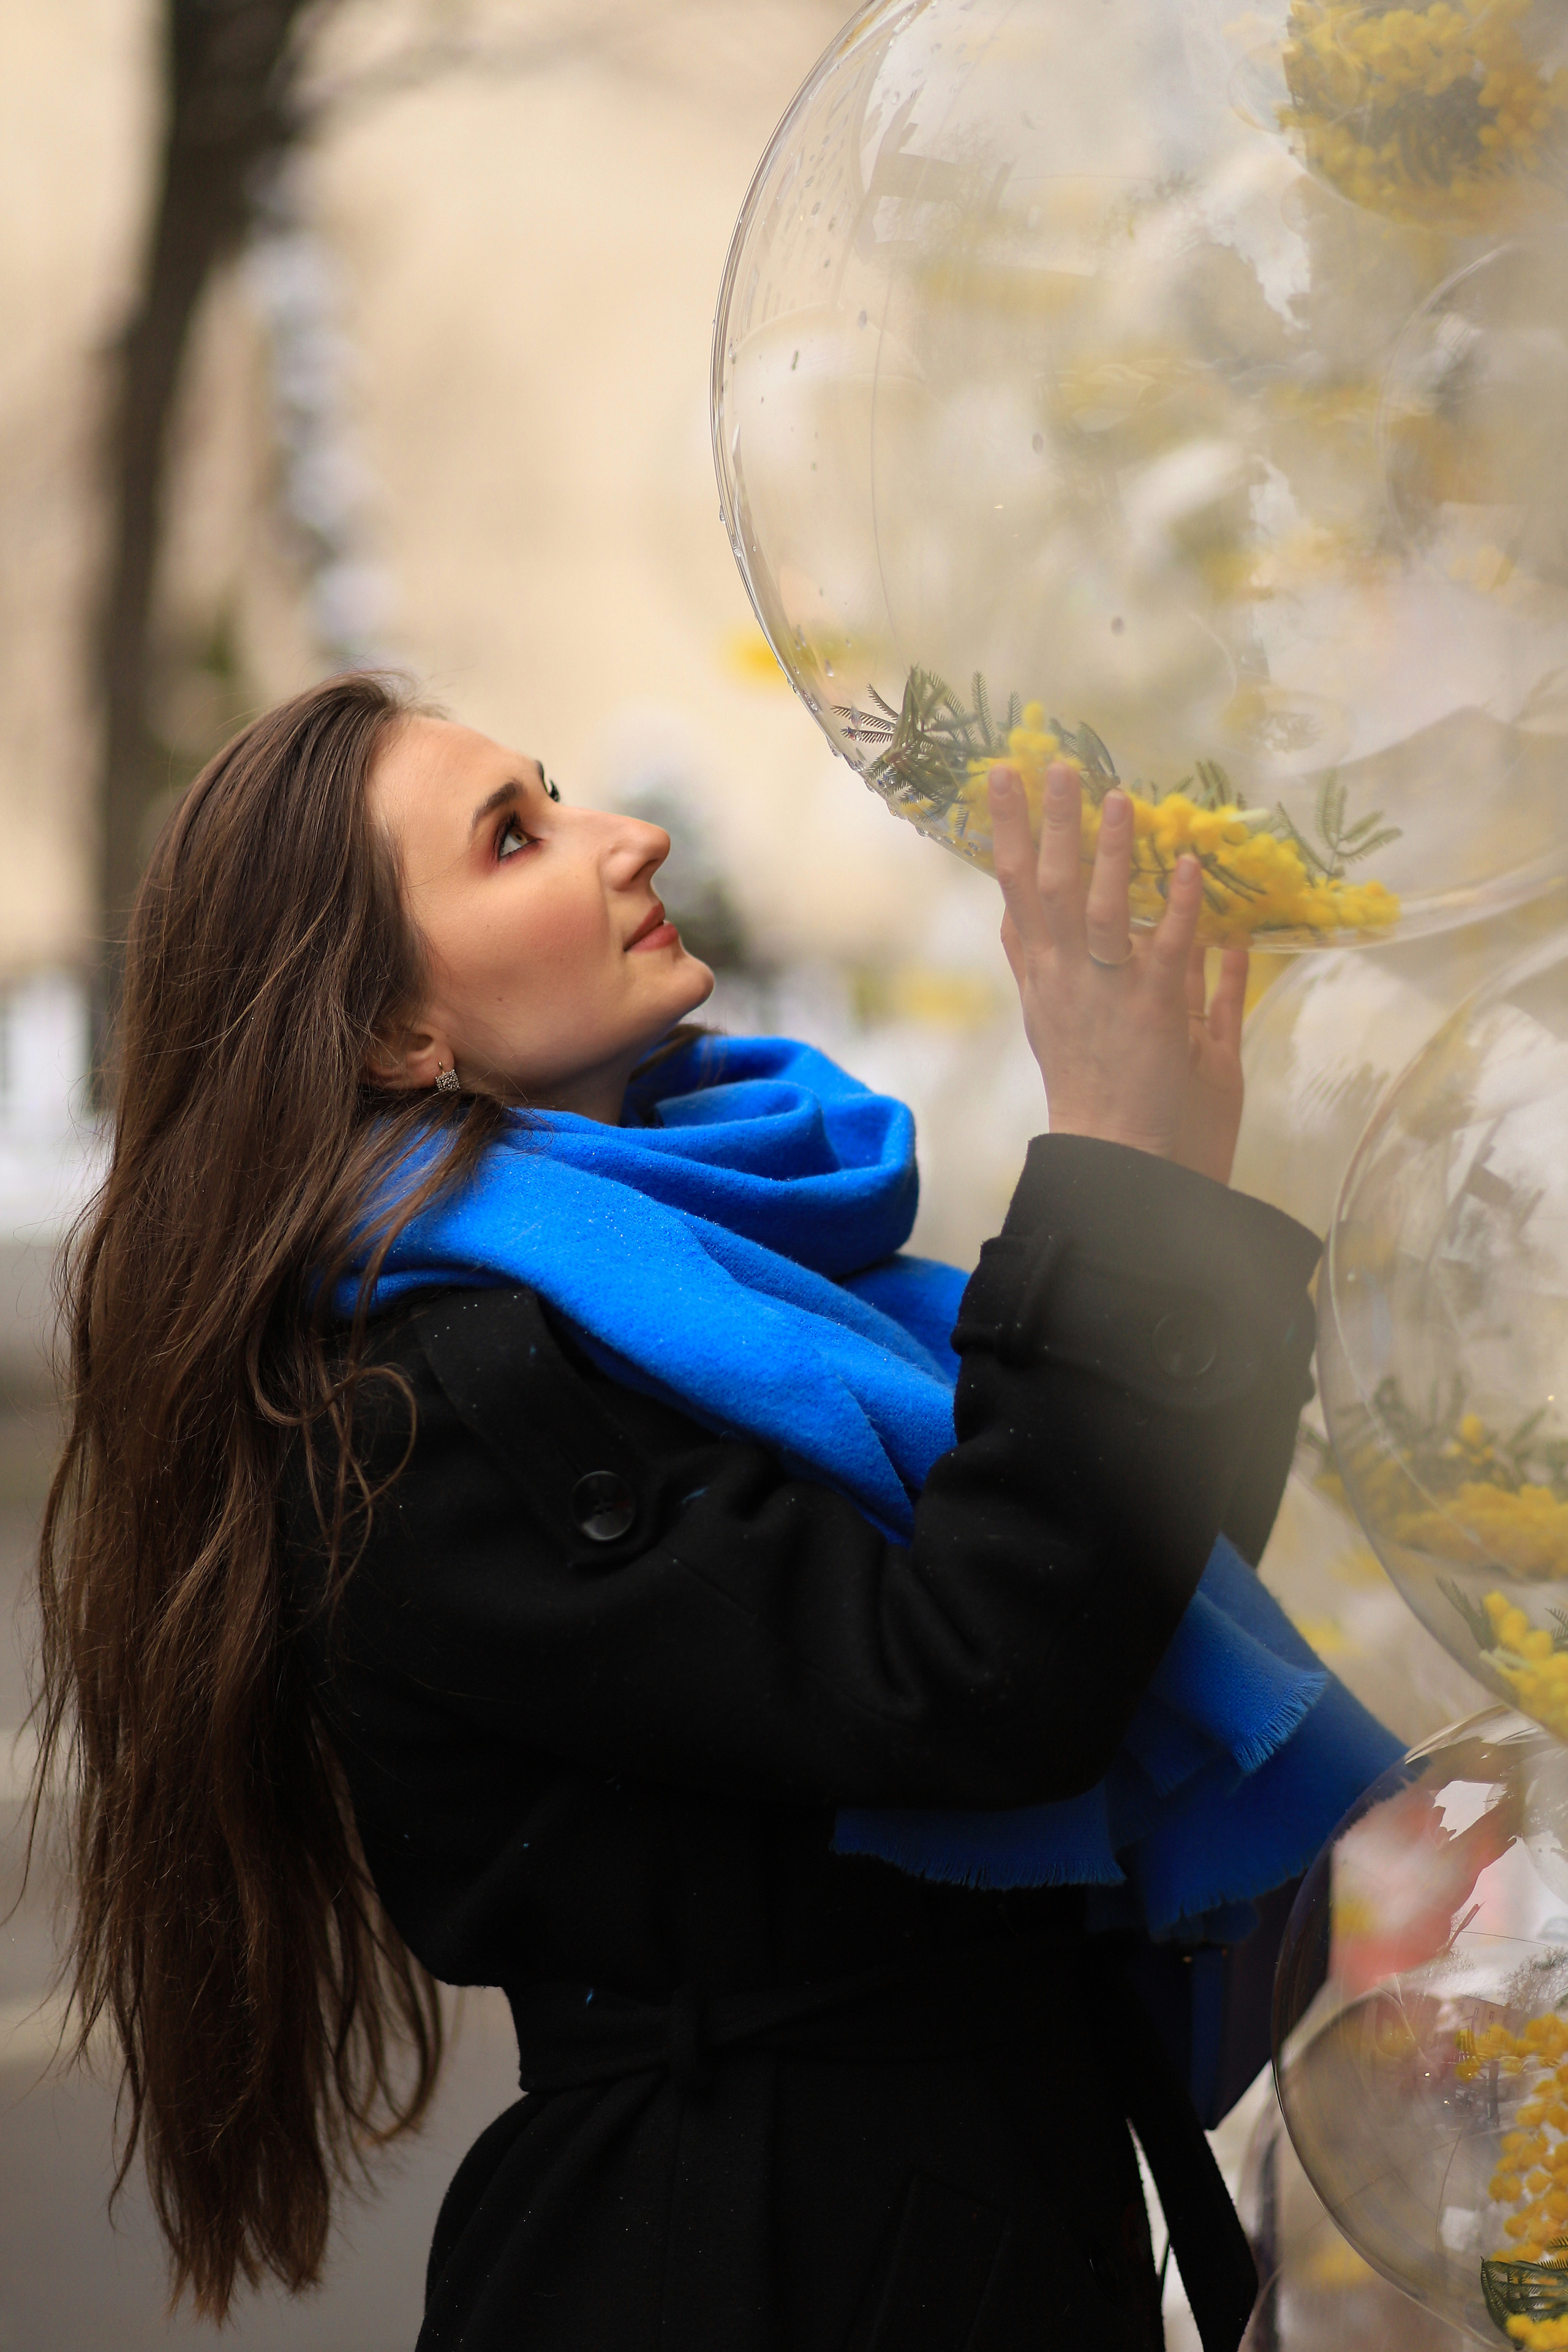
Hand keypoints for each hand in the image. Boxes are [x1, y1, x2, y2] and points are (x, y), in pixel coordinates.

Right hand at [989, 760, 1247, 1181]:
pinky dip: (1181, 909)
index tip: (999, 779)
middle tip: (1051, 763)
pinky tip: (1189, 868)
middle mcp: (1068, 984)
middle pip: (1051, 891)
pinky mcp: (1155, 1019)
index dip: (1008, 832)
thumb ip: (1056, 968)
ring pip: (1106, 912)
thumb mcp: (1063, 1024)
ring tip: (1119, 797)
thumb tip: (1047, 923)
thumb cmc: (1103, 1099)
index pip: (1018, 893)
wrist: (1120, 1166)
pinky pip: (1170, 952)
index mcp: (1047, 982)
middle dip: (1051, 825)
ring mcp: (1109, 999)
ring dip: (1114, 854)